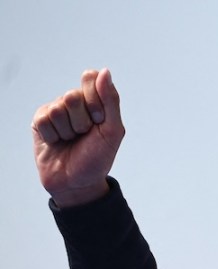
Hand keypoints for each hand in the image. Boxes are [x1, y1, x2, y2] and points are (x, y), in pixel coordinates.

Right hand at [32, 68, 124, 207]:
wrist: (77, 183)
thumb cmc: (98, 158)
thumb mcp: (113, 131)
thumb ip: (111, 100)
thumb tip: (104, 71)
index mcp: (95, 101)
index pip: (90, 78)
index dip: (95, 101)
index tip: (99, 120)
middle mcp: (74, 103)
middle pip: (72, 96)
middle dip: (82, 121)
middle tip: (85, 135)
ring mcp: (56, 110)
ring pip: (58, 108)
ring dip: (68, 130)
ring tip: (72, 141)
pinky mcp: (40, 121)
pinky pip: (44, 119)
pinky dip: (54, 136)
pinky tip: (57, 143)